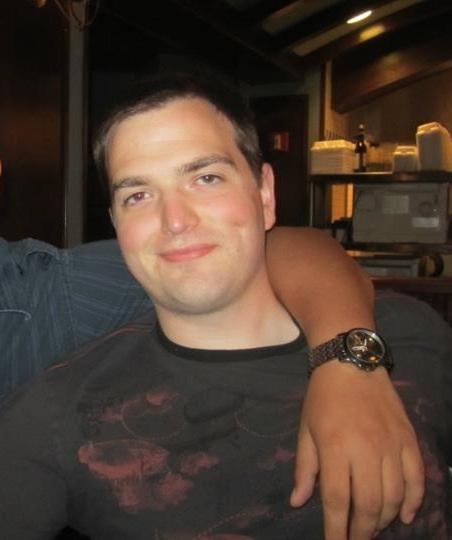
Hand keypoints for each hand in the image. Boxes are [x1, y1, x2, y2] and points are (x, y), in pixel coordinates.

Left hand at [290, 362, 424, 539]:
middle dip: (362, 531)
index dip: (336, 529)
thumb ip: (305, 468)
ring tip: (373, 527)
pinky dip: (413, 500)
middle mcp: (366, 449)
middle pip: (368, 504)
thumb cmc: (322, 397)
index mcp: (335, 447)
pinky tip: (404, 515)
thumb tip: (297, 502)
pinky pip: (417, 477)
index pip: (336, 500)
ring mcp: (391, 444)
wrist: (350, 363)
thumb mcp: (306, 430)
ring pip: (394, 496)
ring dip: (384, 519)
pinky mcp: (407, 438)